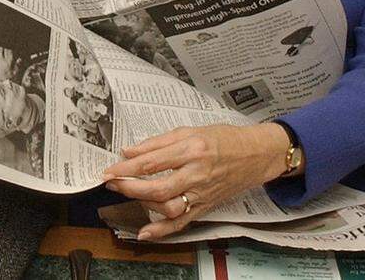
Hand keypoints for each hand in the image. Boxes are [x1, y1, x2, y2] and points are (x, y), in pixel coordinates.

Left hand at [101, 123, 289, 239]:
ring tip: (128, 194)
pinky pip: (183, 222)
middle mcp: (196, 173)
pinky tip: (145, 233)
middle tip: (112, 182)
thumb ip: (157, 142)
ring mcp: (202, 193)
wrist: (256, 154)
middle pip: (158, 187)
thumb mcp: (189, 130)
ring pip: (169, 207)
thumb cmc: (224, 139)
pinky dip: (163, 231)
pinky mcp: (206, 206)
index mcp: (191, 149)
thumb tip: (129, 151)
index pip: (152, 161)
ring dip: (144, 204)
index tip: (108, 170)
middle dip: (130, 187)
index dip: (126, 168)